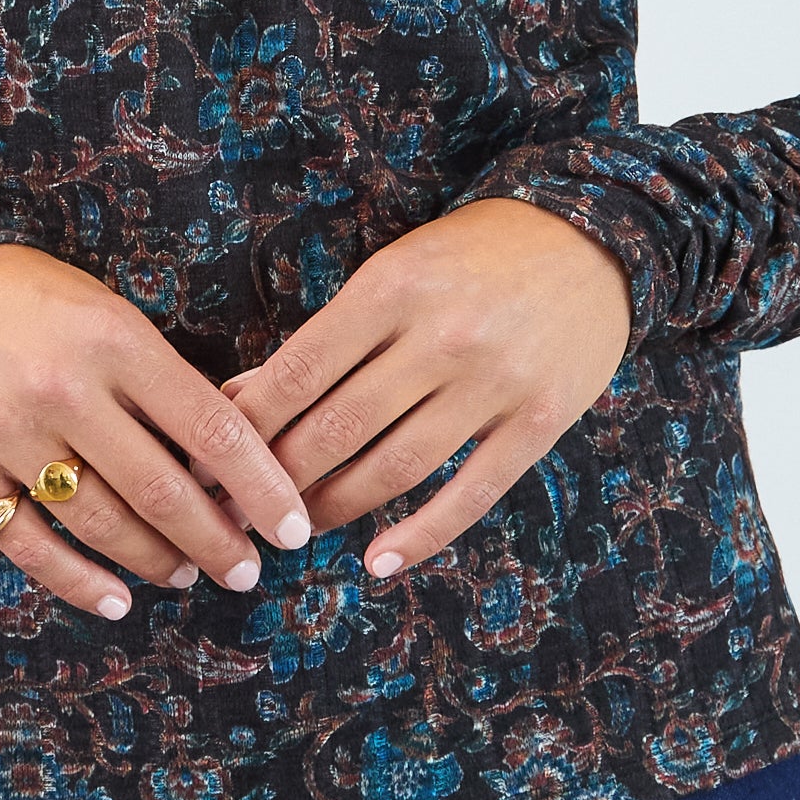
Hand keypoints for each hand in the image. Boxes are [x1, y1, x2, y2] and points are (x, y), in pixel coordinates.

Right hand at [0, 244, 312, 623]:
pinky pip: (29, 545)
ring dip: (155, 562)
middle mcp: (65, 390)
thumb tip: (224, 463)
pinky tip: (116, 600)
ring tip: (186, 574)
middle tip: (246, 570)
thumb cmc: (28, 298)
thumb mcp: (105, 312)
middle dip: (218, 542)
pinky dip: (79, 583)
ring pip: (101, 524)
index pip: (211, 428)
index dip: (261, 487)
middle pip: (162, 490)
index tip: (294, 527)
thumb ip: (158, 378)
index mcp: (115, 340)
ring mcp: (6, 434)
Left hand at [221, 200, 629, 580]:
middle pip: (339, 428)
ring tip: (298, 529)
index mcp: (393, 288)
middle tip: (241, 510)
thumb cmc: (472, 254)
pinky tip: (378, 562)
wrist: (589, 237)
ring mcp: (494, 384)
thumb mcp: (393, 270)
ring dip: (336, 508)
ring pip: (395, 469)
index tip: (210, 461)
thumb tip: (245, 395)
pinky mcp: (538, 422)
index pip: (298, 371)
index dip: (247, 427)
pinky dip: (420, 537)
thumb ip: (327, 334)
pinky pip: (470, 494)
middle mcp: (441, 337)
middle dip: (278, 478)